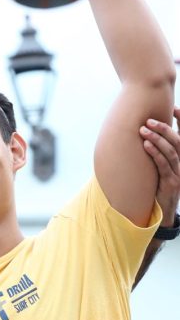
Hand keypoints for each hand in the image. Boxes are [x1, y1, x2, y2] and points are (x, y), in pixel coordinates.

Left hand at [140, 107, 179, 225]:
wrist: (162, 211)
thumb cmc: (158, 185)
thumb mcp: (160, 167)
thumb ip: (157, 152)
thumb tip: (144, 134)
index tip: (175, 108)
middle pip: (177, 141)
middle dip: (164, 129)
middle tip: (149, 120)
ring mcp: (179, 173)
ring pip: (170, 151)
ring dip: (156, 139)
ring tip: (143, 130)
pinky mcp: (171, 182)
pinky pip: (163, 165)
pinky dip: (154, 153)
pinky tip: (145, 145)